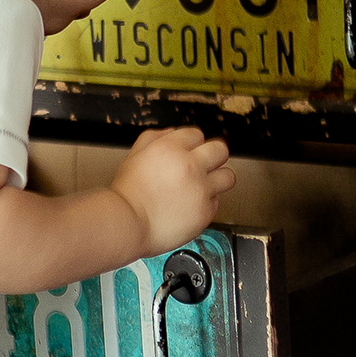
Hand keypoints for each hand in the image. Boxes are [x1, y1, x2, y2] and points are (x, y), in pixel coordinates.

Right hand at [109, 127, 235, 257]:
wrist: (127, 224)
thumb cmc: (127, 194)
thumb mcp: (134, 156)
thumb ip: (154, 138)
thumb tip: (171, 132)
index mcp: (171, 148)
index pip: (196, 134)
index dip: (190, 145)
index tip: (187, 153)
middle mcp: (190, 166)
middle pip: (220, 150)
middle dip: (213, 156)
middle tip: (204, 166)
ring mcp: (200, 189)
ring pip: (228, 176)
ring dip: (217, 179)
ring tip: (204, 186)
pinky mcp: (205, 212)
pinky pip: (216, 202)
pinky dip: (206, 204)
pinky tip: (191, 206)